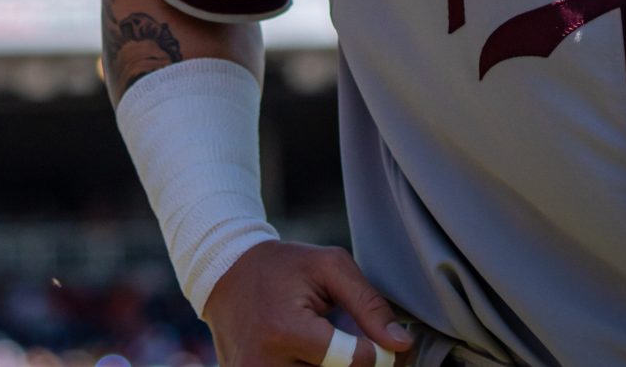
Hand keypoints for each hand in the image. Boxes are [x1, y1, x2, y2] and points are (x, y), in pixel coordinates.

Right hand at [200, 240, 415, 364]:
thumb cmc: (281, 267)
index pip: (352, 362)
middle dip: (352, 364)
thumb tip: (401, 344)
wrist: (224, 275)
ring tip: (320, 343)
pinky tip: (305, 353)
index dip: (376, 354)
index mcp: (285, 330)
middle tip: (355, 343)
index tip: (381, 342)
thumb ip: (369, 304)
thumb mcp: (329, 267)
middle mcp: (263, 364)